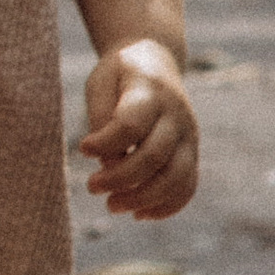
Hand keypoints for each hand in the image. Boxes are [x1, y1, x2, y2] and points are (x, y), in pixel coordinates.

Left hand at [79, 40, 198, 220]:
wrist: (156, 60)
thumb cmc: (119, 75)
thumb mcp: (100, 82)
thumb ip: (100, 118)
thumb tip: (107, 163)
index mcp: (149, 91)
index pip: (131, 125)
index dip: (105, 142)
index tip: (82, 148)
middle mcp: (176, 115)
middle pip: (154, 156)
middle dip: (121, 179)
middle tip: (92, 187)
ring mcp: (189, 135)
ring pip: (176, 177)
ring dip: (143, 199)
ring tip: (112, 206)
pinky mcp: (192, 152)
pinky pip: (188, 186)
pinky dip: (167, 206)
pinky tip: (140, 214)